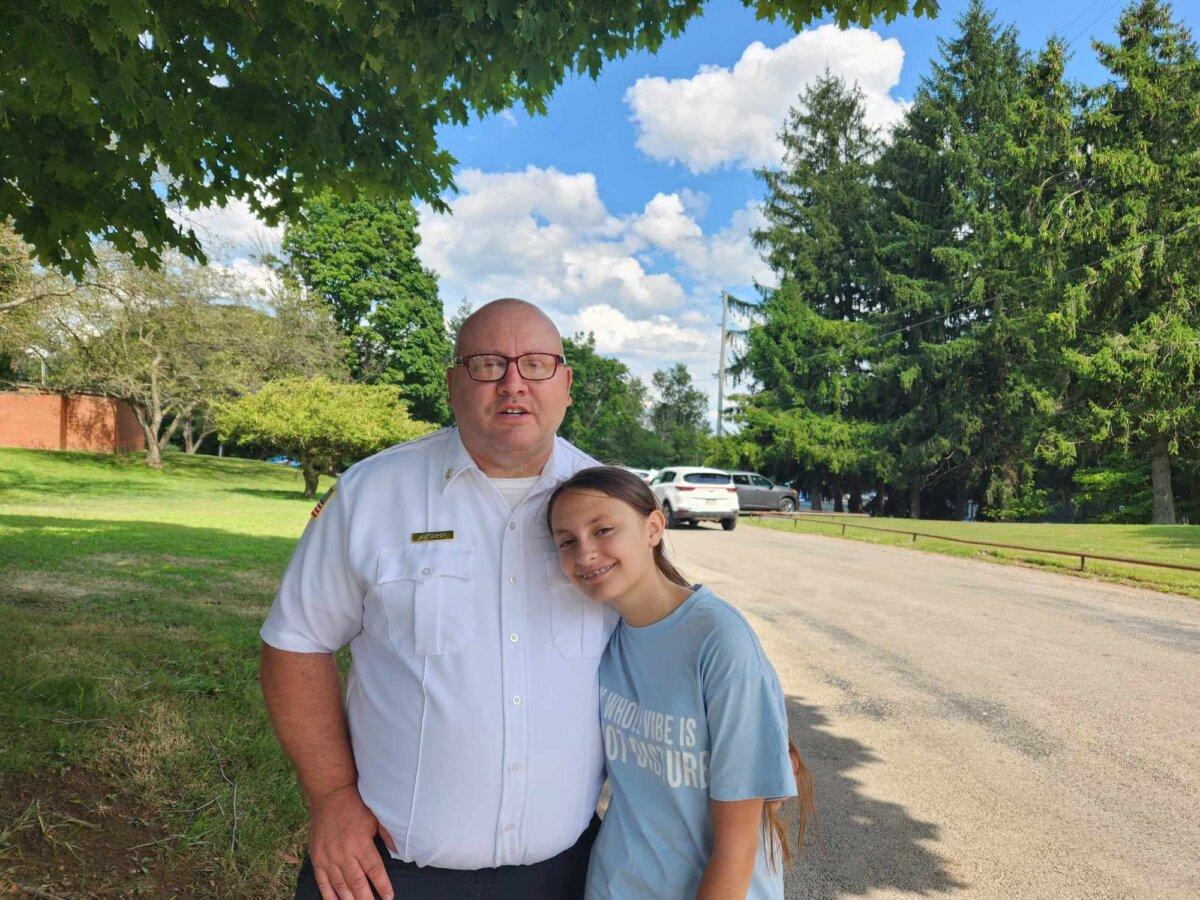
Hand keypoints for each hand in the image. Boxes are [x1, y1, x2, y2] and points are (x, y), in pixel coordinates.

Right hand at [307, 784, 396, 899]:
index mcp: (361, 844)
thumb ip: (387, 836)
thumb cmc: (356, 806)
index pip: (374, 870)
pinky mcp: (317, 858)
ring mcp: (328, 858)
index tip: (389, 897)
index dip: (382, 886)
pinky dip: (329, 895)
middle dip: (366, 899)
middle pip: (357, 883)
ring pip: (340, 886)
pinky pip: (322, 882)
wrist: (330, 796)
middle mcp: (344, 854)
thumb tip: (401, 851)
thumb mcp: (375, 818)